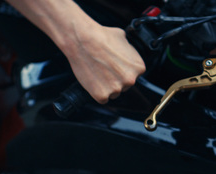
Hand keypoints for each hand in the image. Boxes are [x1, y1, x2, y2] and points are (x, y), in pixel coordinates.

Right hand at [6, 0, 145, 103]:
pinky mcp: (100, 95)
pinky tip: (91, 76)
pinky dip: (95, 89)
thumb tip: (130, 53)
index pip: (136, 74)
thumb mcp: (122, 37)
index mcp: (137, 66)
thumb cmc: (98, 35)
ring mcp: (115, 89)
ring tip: (96, 69)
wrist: (78, 38)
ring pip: (112, 92)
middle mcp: (129, 79)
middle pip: (125, 85)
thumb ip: (130, 50)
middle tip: (104, 67)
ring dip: (106, 84)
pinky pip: (101, 97)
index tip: (117, 66)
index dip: (125, 70)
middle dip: (116, 77)